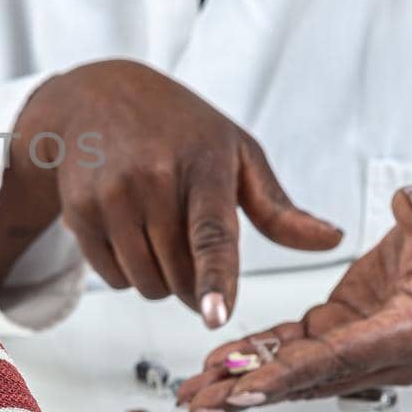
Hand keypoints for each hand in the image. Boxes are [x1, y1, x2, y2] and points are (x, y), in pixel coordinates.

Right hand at [0, 61, 341, 327]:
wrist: (95, 97)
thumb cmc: (177, 127)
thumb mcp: (236, 152)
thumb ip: (278, 208)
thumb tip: (332, 241)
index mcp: (203, 165)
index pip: (211, 233)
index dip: (215, 278)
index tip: (214, 314)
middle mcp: (152, 180)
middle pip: (180, 276)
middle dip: (194, 282)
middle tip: (193, 250)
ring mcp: (111, 196)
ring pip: (146, 284)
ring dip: (161, 280)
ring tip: (161, 235)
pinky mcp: (79, 212)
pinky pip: (113, 278)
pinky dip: (128, 272)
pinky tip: (130, 233)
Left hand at [176, 177, 411, 411]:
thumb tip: (410, 205)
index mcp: (411, 331)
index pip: (341, 358)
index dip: (291, 374)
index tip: (246, 388)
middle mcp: (384, 352)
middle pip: (309, 378)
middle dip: (252, 392)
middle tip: (201, 404)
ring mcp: (359, 345)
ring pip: (293, 372)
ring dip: (243, 384)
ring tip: (195, 396)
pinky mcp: (339, 330)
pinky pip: (290, 350)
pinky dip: (254, 358)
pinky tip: (218, 366)